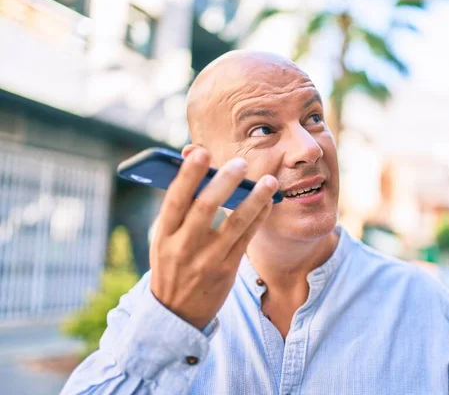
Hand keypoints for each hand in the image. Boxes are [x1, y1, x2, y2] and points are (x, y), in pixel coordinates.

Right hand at [149, 146, 278, 328]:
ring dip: (254, 199)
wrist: (176, 313)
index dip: (187, 175)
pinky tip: (268, 201)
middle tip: (240, 163)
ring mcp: (207, 259)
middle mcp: (183, 246)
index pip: (174, 199)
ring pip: (234, 223)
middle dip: (224, 182)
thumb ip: (178, 208)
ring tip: (268, 180)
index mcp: (163, 235)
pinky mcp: (227, 269)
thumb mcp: (164, 239)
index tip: (200, 152)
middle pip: (205, 208)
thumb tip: (193, 162)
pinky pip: (247, 238)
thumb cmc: (172, 264)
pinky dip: (259, 216)